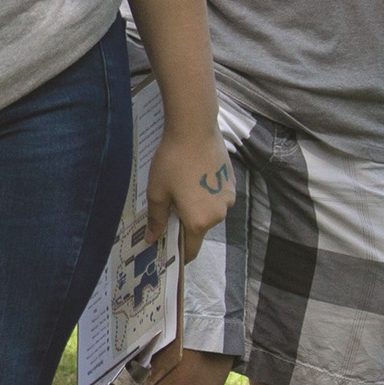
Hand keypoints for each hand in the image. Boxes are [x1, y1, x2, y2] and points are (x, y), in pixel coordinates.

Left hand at [149, 117, 233, 261]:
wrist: (195, 130)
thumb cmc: (172, 162)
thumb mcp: (157, 192)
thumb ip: (155, 219)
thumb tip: (152, 239)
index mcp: (199, 221)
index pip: (190, 249)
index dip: (178, 253)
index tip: (167, 254)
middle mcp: (219, 214)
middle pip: (199, 228)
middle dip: (182, 224)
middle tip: (165, 212)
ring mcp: (228, 199)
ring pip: (208, 212)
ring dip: (194, 207)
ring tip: (177, 190)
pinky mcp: (232, 184)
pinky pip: (215, 197)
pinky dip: (203, 195)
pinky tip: (191, 178)